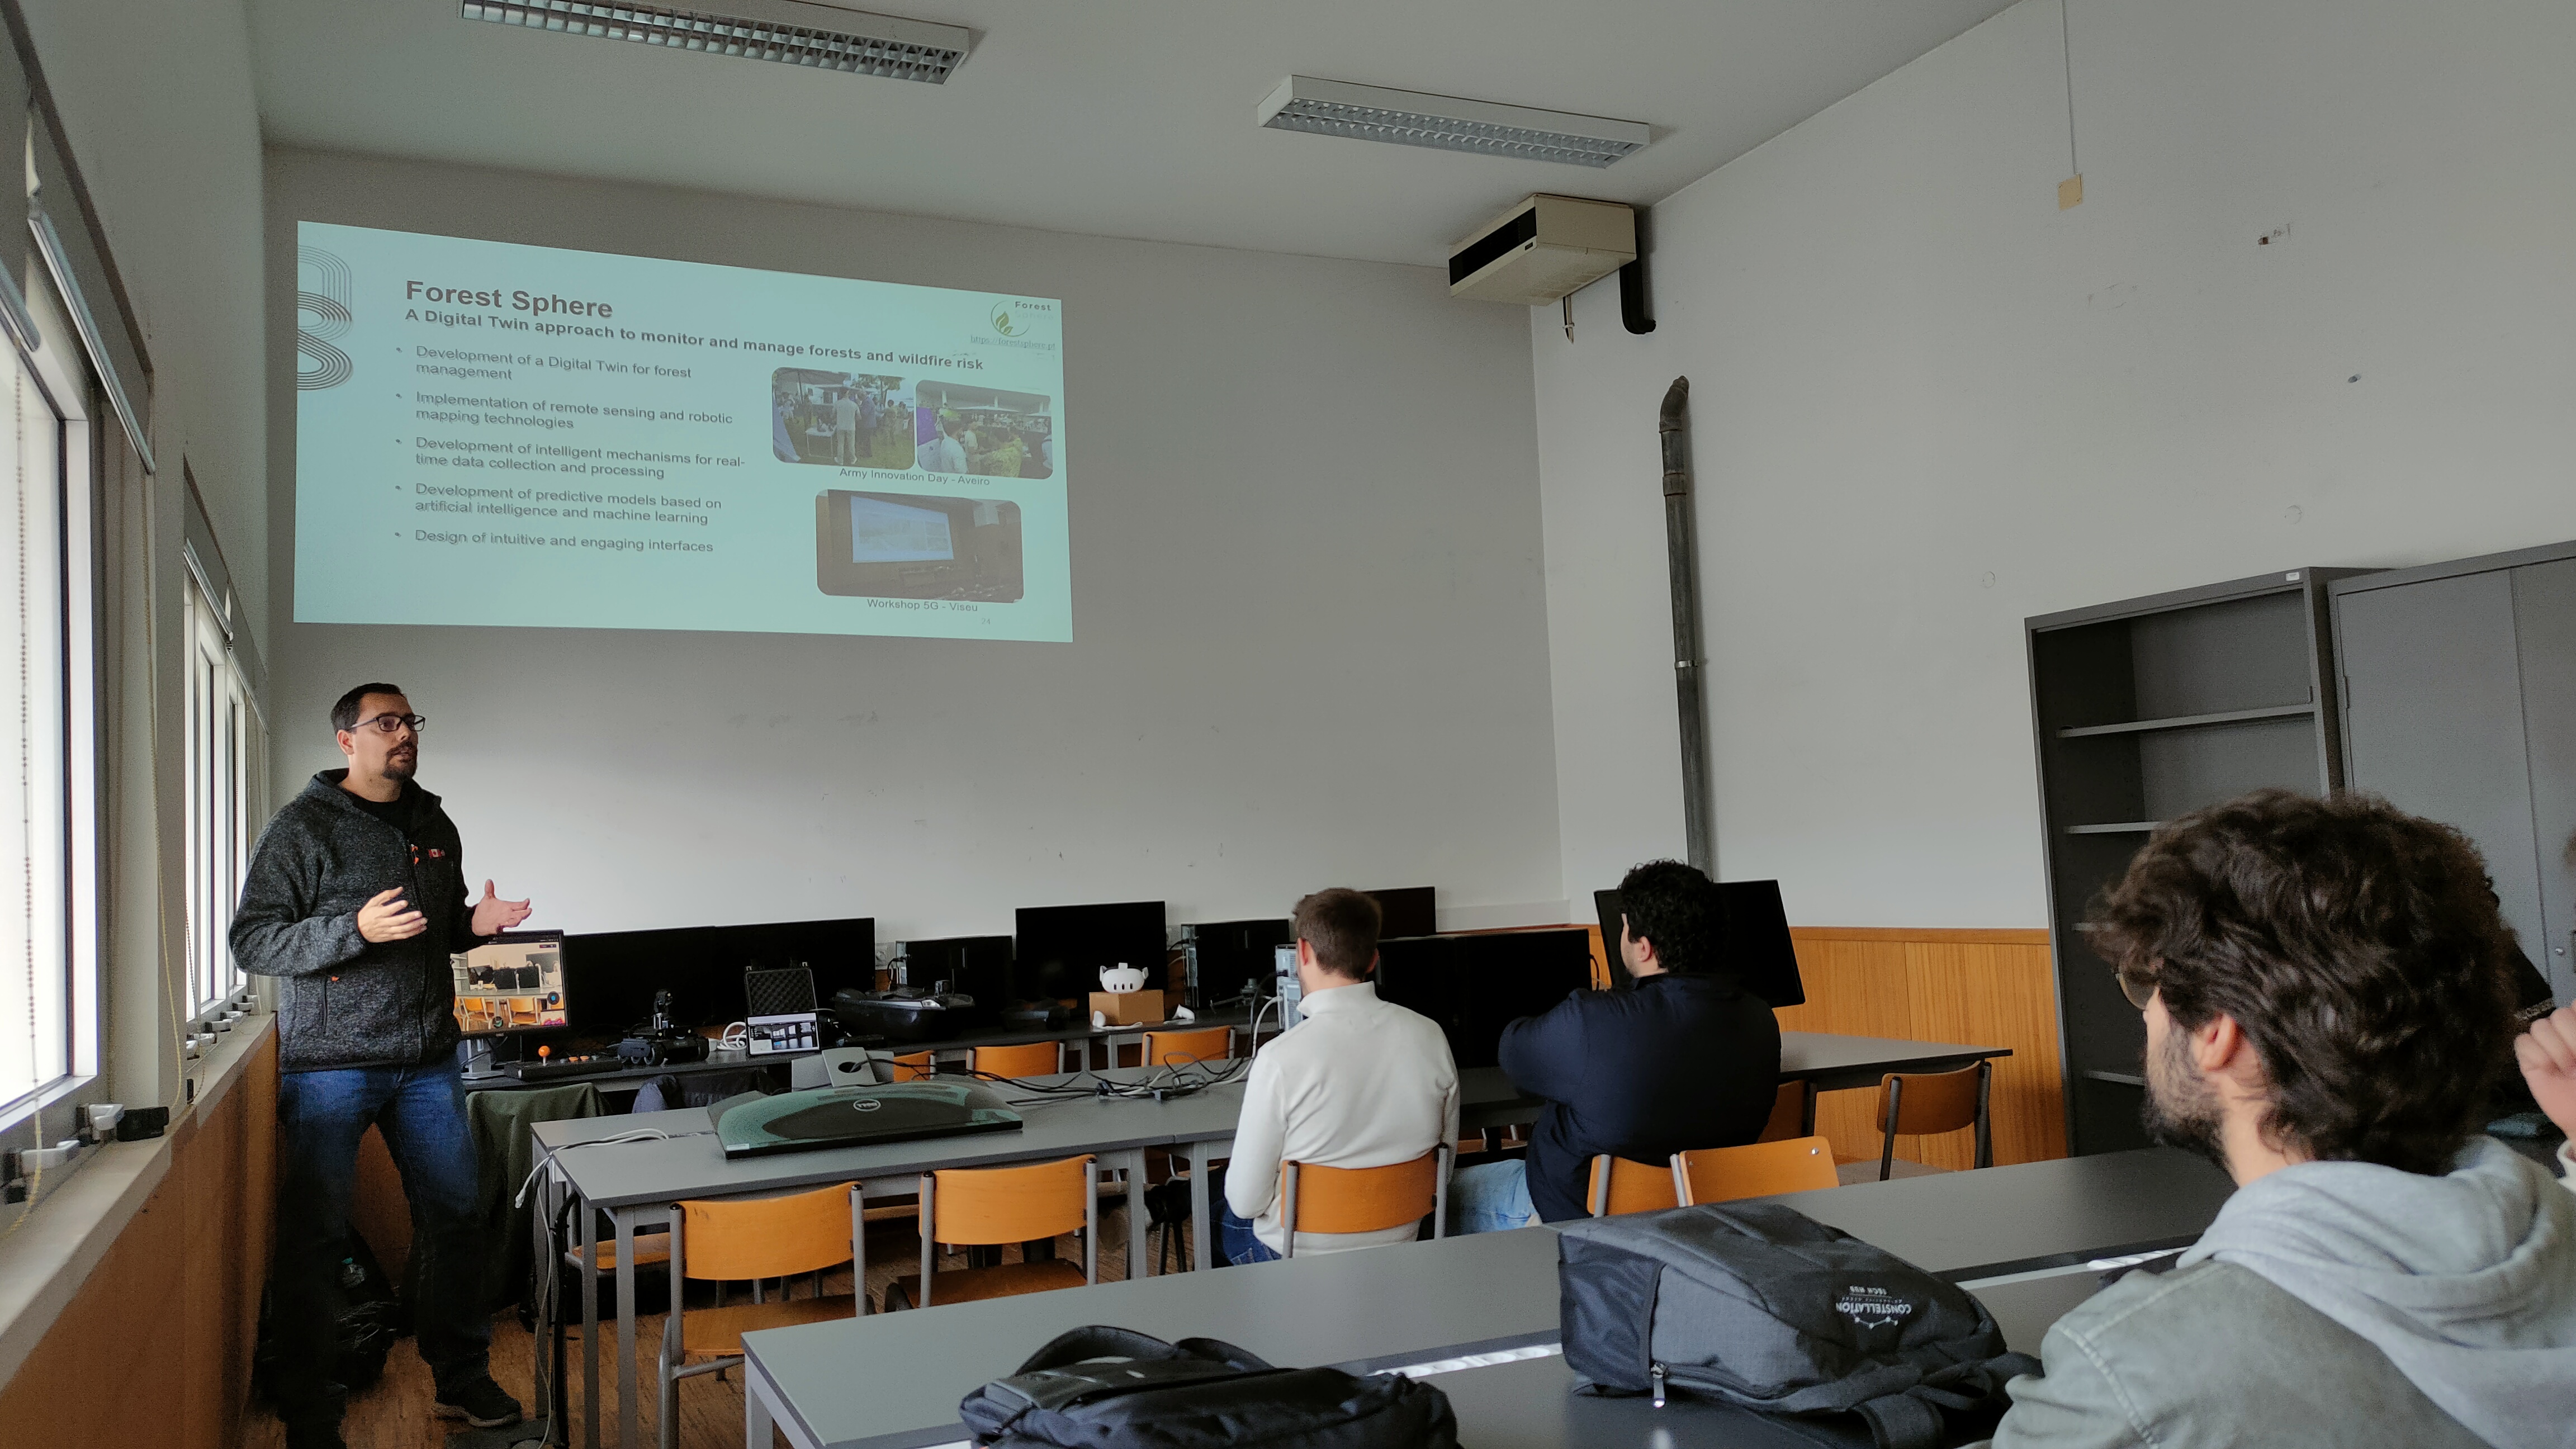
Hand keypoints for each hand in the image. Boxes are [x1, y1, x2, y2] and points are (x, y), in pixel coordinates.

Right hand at [356, 888, 426, 942]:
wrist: (358, 930)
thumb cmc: (366, 915)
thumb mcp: (373, 902)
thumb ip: (386, 895)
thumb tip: (399, 889)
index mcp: (379, 913)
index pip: (388, 910)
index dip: (397, 906)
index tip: (405, 902)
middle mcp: (384, 923)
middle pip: (398, 921)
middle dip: (410, 917)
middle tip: (419, 913)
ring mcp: (387, 931)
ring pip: (402, 930)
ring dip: (414, 926)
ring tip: (423, 921)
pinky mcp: (390, 937)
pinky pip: (403, 936)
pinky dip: (413, 933)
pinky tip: (420, 929)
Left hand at [472, 879, 532, 937]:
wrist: (478, 921)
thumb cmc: (485, 911)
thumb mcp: (487, 899)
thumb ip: (489, 890)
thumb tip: (488, 881)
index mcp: (507, 907)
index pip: (519, 905)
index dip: (524, 903)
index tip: (527, 900)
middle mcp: (507, 914)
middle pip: (520, 914)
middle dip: (524, 912)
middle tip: (528, 910)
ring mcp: (503, 921)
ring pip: (514, 921)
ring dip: (516, 919)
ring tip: (519, 917)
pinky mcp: (498, 928)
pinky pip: (502, 928)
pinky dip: (503, 926)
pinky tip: (502, 925)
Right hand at [2514, 1005, 2575, 1138]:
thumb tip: (2574, 1002)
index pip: (2573, 1006)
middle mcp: (2564, 1034)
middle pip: (2557, 1014)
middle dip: (2571, 1038)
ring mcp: (2546, 1047)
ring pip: (2539, 1027)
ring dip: (2557, 1050)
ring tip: (2568, 1070)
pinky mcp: (2528, 1061)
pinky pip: (2522, 1043)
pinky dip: (2537, 1056)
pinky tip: (2549, 1070)